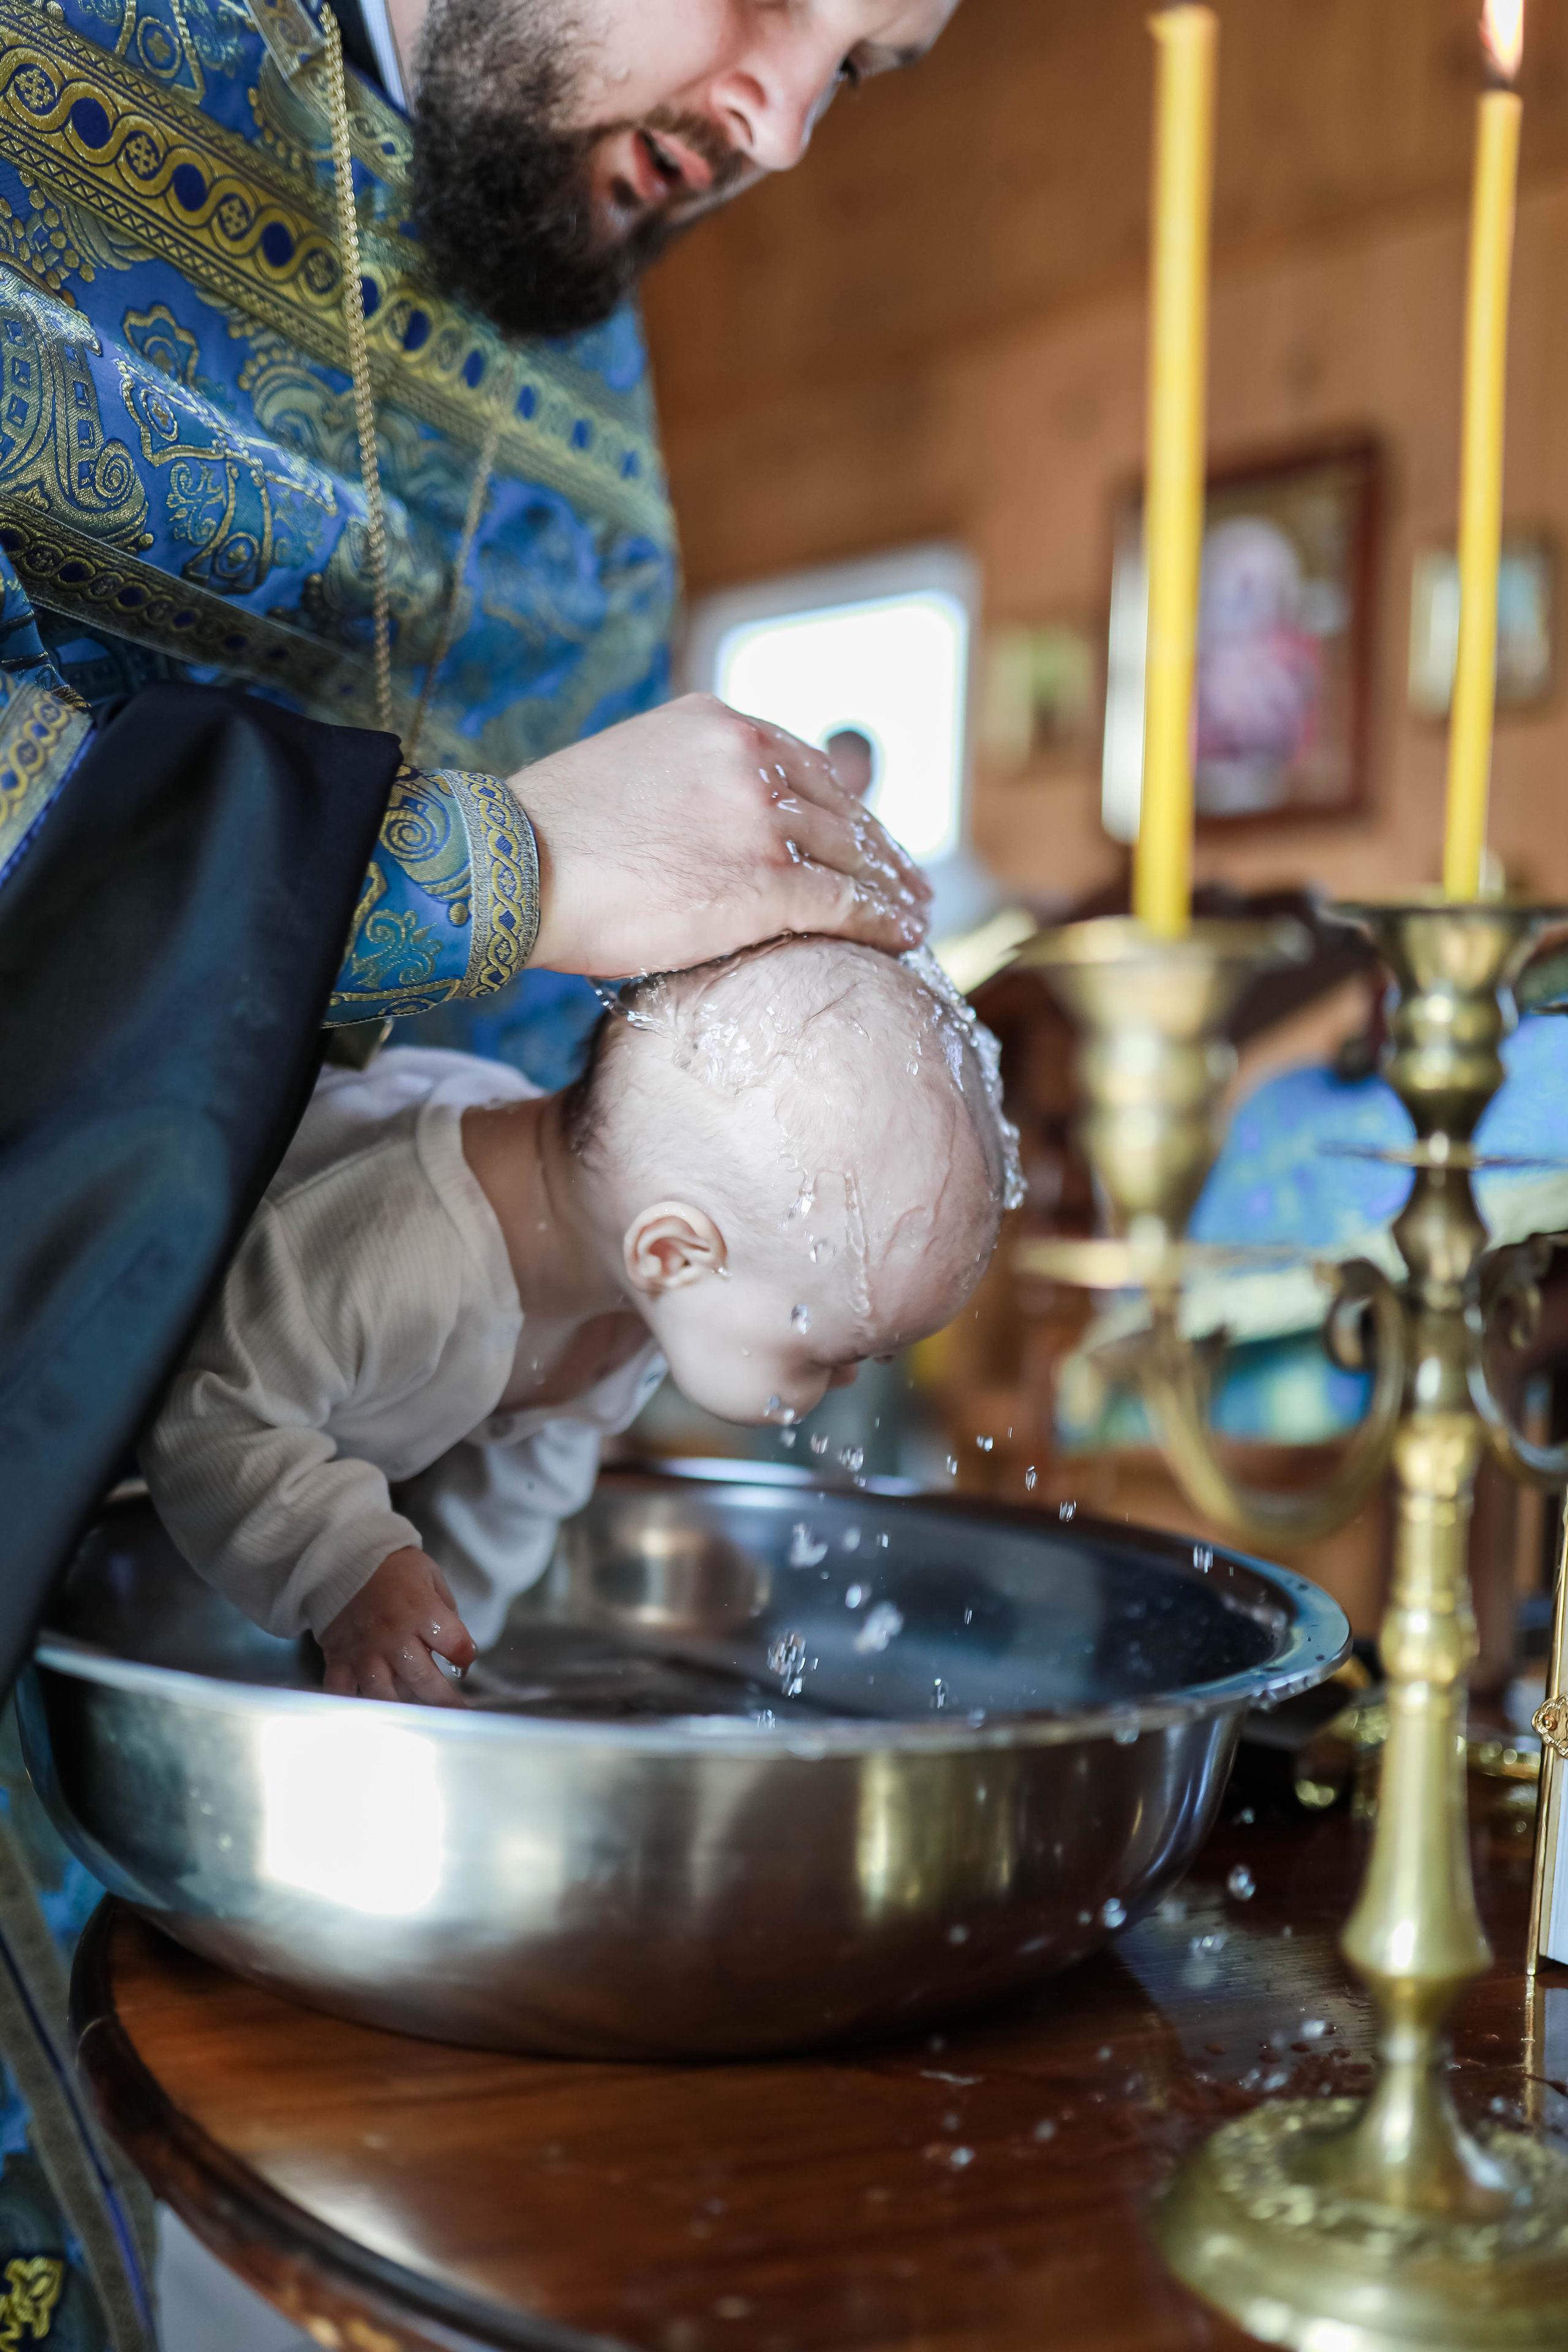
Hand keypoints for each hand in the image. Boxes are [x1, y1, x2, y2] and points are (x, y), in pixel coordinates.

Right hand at [319, 1547, 476, 1705]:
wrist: (344, 1556)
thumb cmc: (393, 1568)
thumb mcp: (431, 1578)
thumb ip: (447, 1613)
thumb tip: (458, 1648)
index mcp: (422, 1611)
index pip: (456, 1645)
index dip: (465, 1656)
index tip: (464, 1661)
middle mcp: (394, 1636)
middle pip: (425, 1680)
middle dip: (444, 1700)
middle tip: (454, 1710)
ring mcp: (365, 1651)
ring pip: (385, 1695)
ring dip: (403, 1709)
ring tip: (416, 1715)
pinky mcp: (340, 1658)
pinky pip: (343, 1693)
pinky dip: (355, 1706)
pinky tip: (370, 1713)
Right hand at [513, 694, 931, 975]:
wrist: (512, 869)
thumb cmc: (551, 839)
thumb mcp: (631, 772)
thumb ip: (688, 783)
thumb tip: (709, 823)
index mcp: (717, 724)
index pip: (806, 764)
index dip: (846, 805)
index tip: (866, 835)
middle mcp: (750, 758)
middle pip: (840, 807)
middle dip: (879, 848)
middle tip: (910, 881)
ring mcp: (761, 819)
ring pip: (853, 854)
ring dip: (893, 886)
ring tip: (916, 914)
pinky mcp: (766, 882)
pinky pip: (848, 902)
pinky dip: (885, 920)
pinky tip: (905, 938)